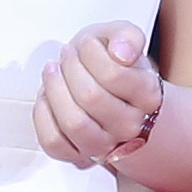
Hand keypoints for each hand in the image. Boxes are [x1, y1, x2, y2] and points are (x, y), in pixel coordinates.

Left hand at [33, 22, 163, 168]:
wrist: (107, 88)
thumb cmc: (112, 62)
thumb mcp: (122, 37)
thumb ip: (128, 36)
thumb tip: (122, 52)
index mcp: (148, 95)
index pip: (114, 75)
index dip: (92, 52)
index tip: (88, 42)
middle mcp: (131, 126)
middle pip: (91, 98)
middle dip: (70, 67)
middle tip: (67, 54)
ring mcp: (105, 145)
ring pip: (74, 123)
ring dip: (55, 90)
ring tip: (53, 70)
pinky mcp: (77, 155)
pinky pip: (54, 141)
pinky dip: (43, 115)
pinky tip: (47, 96)